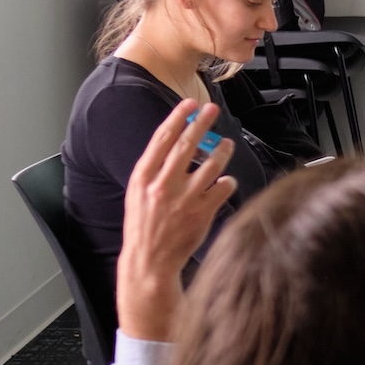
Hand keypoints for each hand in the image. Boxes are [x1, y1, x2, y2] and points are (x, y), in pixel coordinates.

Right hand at [115, 99, 236, 342]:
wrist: (149, 261)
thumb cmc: (144, 225)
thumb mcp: (137, 194)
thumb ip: (154, 170)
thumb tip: (174, 143)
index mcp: (143, 178)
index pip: (161, 139)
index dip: (177, 118)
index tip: (189, 103)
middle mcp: (162, 185)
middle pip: (187, 146)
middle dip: (201, 123)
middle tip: (212, 109)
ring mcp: (184, 199)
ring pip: (211, 165)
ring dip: (222, 151)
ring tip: (227, 144)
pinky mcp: (202, 213)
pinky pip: (223, 187)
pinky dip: (227, 181)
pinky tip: (225, 181)